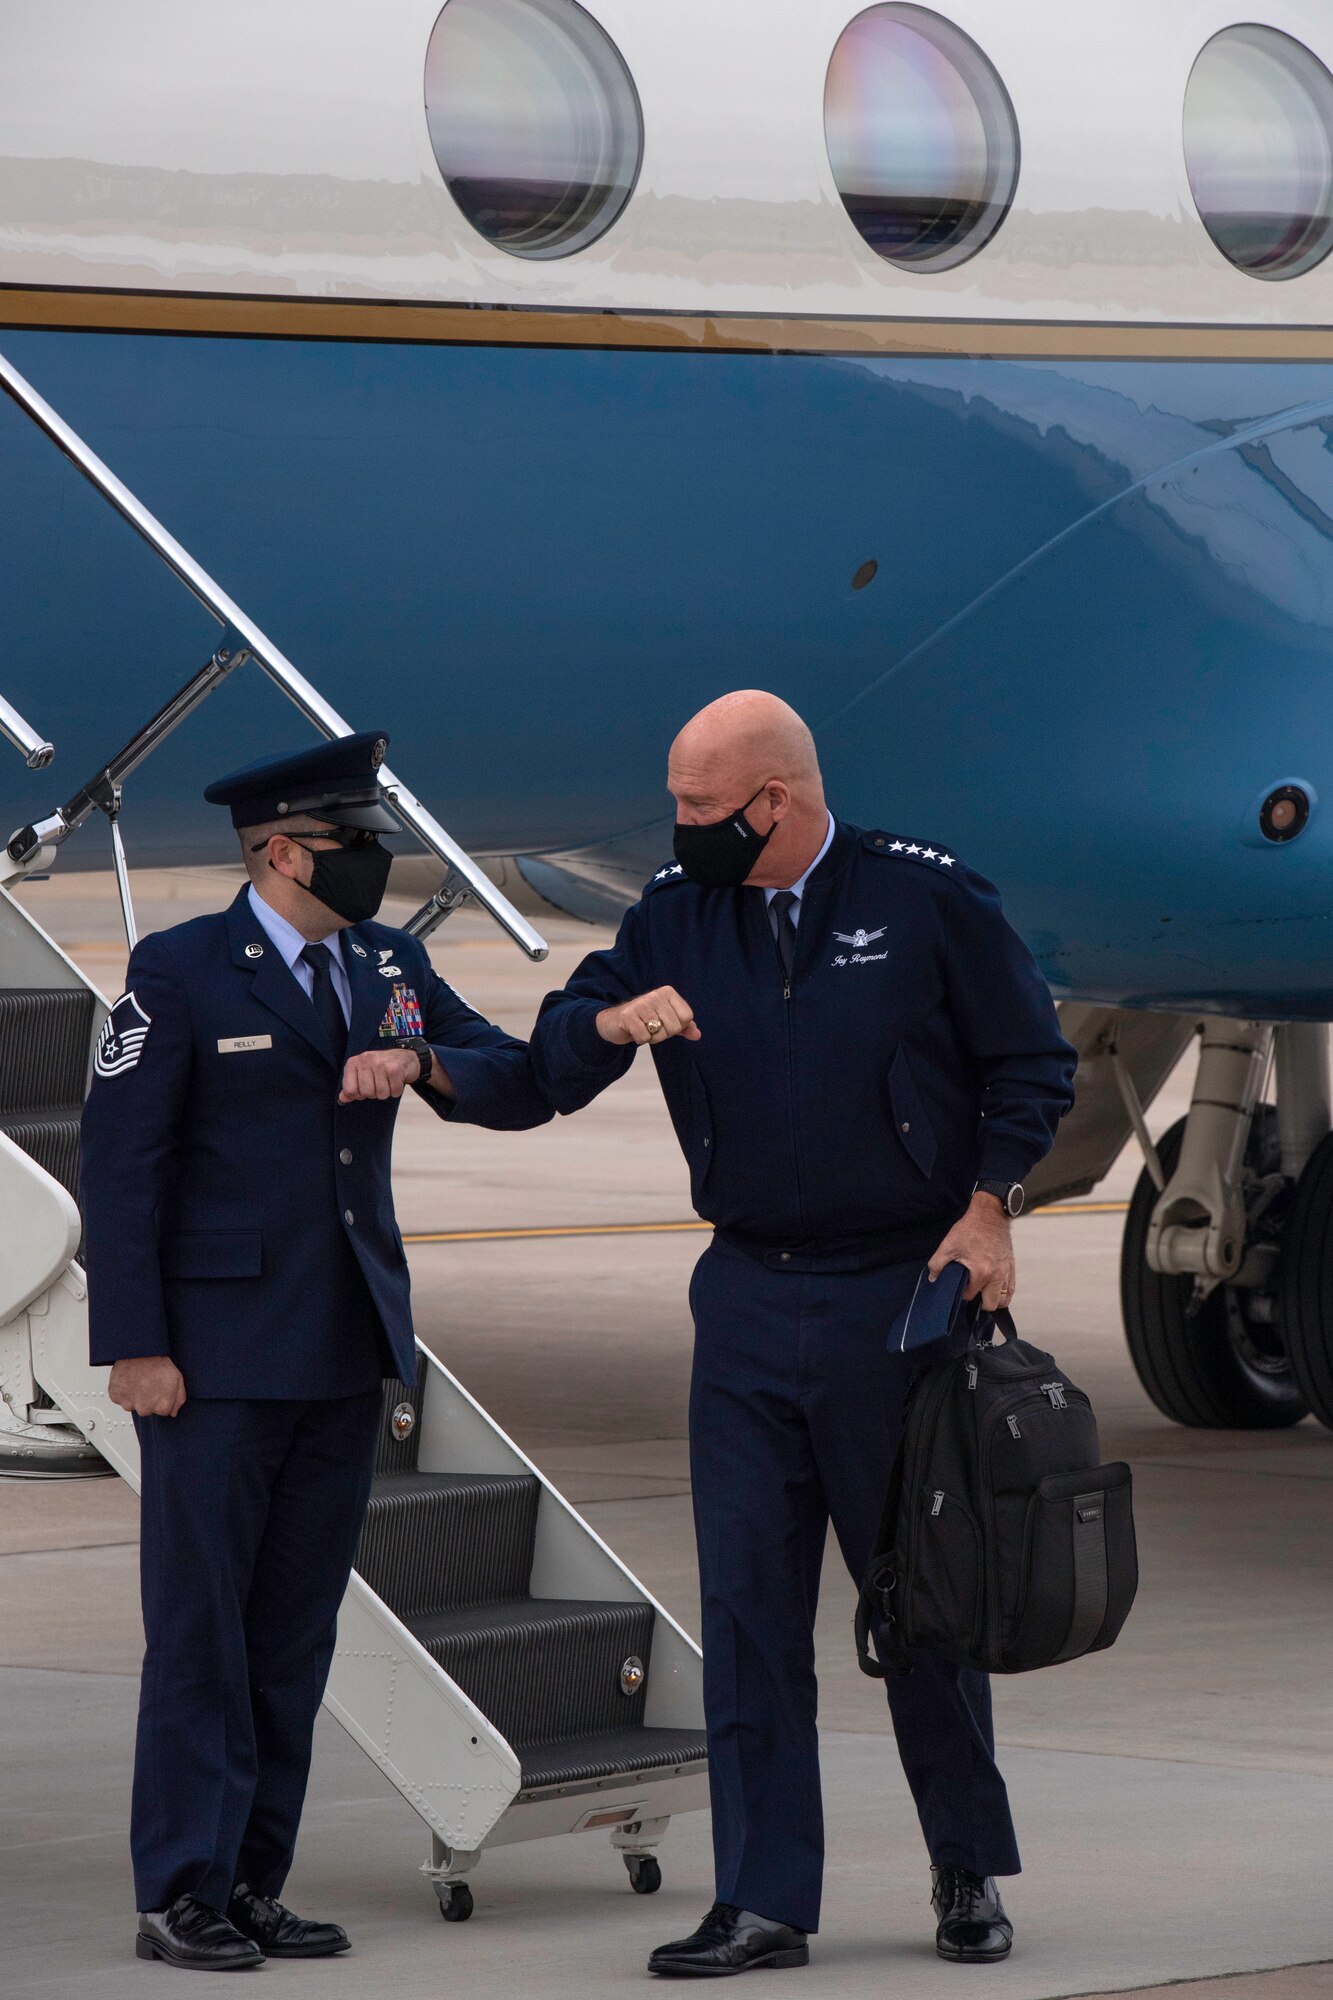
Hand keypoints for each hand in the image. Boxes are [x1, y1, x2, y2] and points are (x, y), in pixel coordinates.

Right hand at [108, 1355, 186, 1417]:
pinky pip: (119, 1398)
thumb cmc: (158, 1362)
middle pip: (147, 1409)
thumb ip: (179, 1399)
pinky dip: (123, 1391)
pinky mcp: (115, 1397)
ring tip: (138, 1379)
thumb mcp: (178, 1379)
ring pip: (132, 1404)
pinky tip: (129, 1379)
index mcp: (161, 1407)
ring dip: (134, 1396)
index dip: (162, 1399)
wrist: (140, 1350)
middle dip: (148, 1400)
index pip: (163, 1411)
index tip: (160, 1388)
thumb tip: (173, 1412)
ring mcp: (128, 1404)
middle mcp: (145, 1409)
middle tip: (148, 1383)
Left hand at [339, 1048, 420, 1102]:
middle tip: (380, 1083)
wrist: (405, 1057)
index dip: (359, 1095)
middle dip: (375, 1093)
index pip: (350, 1090)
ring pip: (381, 1093)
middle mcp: (365, 1060)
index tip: (366, 1088)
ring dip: (387, 1092)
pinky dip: (397, 1090)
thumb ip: (351, 1087)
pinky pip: (394, 1091)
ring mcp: (380, 1063)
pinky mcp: (394, 1068)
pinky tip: (397, 1081)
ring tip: (389, 1082)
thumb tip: (342, 1099)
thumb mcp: (363, 1074)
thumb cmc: (381, 1068)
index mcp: (354, 1062)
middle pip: (366, 1093)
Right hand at [596, 986, 700, 1047]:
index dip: (677, 1027)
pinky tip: (634, 1031)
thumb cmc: (645, 1020)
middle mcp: (656, 995)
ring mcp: (641, 1004)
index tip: (664, 1023)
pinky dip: (640, 1039)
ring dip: (651, 1038)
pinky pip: (645, 1037)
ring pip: (660, 1034)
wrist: (615, 1021)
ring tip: (643, 1028)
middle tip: (651, 1027)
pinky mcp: (628, 1016)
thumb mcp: (667, 1021)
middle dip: (663, 1034)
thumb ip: (684, 1026)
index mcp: (668, 993)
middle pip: (674, 1027)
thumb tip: (697, 1035)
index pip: (686, 1017)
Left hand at [927, 1193, 1015, 1311]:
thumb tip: (933, 1278)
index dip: (962, 1293)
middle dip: (979, 1302)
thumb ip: (937, 1264)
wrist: (990, 1215)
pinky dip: (1004, 1293)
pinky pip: (1011, 1289)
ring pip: (1004, 1299)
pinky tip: (994, 1289)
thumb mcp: (948, 1245)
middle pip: (991, 1304)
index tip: (959, 1285)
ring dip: (993, 1299)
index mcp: (982, 1272)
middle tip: (972, 1291)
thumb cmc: (970, 1229)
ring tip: (983, 1292)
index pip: (970, 1296)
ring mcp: (1007, 1272)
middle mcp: (998, 1275)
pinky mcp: (1012, 1267)